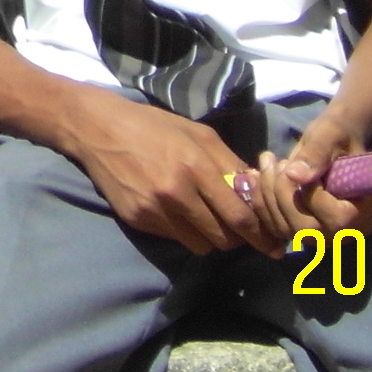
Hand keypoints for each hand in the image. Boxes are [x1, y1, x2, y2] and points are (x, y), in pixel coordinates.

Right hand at [56, 92, 284, 255]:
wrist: (97, 128)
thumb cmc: (153, 126)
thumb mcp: (198, 134)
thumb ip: (230, 164)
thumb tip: (258, 193)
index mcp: (196, 166)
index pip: (239, 217)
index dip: (260, 235)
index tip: (273, 245)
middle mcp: (176, 193)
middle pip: (223, 238)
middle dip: (236, 238)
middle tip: (239, 230)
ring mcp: (154, 210)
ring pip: (200, 245)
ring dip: (209, 237)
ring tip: (205, 218)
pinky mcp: (138, 220)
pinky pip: (174, 238)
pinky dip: (182, 230)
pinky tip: (175, 210)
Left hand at [270, 105, 371, 237]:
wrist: (334, 142)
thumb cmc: (337, 134)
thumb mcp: (330, 134)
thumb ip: (316, 154)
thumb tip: (295, 175)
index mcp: (366, 208)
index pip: (336, 219)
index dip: (309, 193)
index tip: (295, 165)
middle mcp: (348, 230)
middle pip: (306, 230)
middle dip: (281, 193)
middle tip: (277, 162)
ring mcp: (324, 234)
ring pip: (286, 230)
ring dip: (266, 195)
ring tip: (268, 163)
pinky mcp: (304, 230)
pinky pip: (275, 227)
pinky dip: (260, 201)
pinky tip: (256, 176)